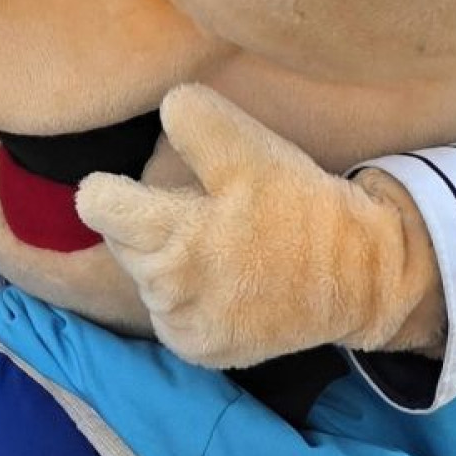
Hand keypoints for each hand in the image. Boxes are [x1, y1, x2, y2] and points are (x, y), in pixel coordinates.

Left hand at [76, 86, 441, 369]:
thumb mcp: (253, 148)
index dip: (106, 189)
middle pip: (117, 241)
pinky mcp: (199, 350)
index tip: (126, 187)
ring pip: (142, 276)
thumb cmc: (298, 206)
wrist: (360, 278)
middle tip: (197, 215)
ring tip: (218, 250)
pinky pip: (166, 314)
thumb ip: (197, 121)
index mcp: (177, 233)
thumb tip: (163, 106)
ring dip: (166, 261)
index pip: (96, 205)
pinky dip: (186, 299)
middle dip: (143, 224)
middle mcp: (172, 287)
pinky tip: (223, 285)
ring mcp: (185, 324)